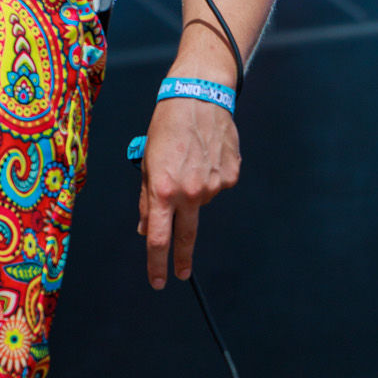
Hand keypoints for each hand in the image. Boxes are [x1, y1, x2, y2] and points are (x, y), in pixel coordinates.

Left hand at [137, 97, 239, 289]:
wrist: (200, 97)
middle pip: (186, 236)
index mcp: (163, 190)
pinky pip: (217, 185)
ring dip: (193, 190)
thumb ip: (148, 200)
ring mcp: (214, 185)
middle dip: (181, 258)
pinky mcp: (231, 175)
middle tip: (182, 273)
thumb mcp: (147, 163)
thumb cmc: (166, 126)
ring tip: (189, 159)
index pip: (159, 239)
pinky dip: (209, 176)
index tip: (158, 281)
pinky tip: (206, 155)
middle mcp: (190, 193)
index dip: (157, 264)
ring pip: (200, 201)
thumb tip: (146, 228)